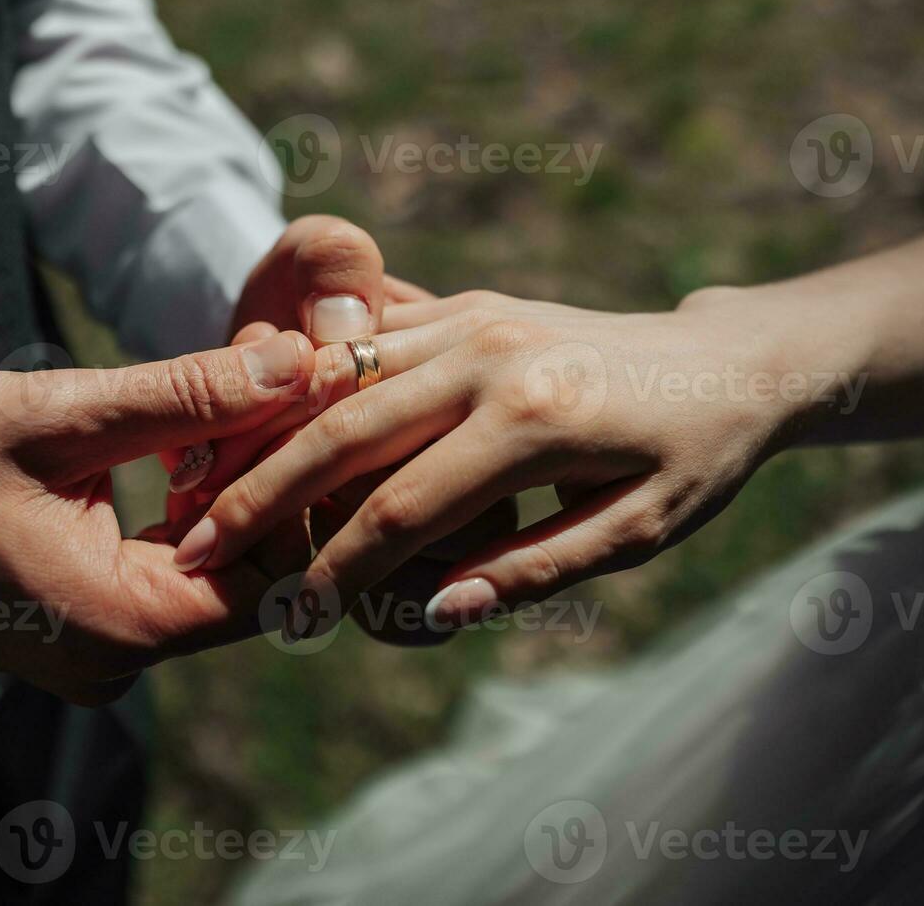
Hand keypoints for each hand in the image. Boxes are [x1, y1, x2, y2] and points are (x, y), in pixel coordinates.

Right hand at [0, 331, 313, 704]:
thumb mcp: (54, 416)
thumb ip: (184, 396)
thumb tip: (292, 364)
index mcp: (119, 621)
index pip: (275, 570)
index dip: (299, 480)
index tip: (303, 398)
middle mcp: (122, 661)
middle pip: (255, 575)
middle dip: (273, 476)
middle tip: (277, 384)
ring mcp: (107, 656)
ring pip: (222, 576)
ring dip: (235, 489)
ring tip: (235, 403)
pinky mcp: (93, 634)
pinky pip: (177, 580)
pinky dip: (196, 515)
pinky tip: (187, 449)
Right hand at [179, 289, 821, 629]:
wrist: (728, 358)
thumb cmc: (694, 457)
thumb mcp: (637, 532)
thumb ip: (533, 570)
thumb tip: (437, 607)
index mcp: (533, 420)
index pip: (404, 510)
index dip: (338, 571)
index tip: (291, 618)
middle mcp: (489, 356)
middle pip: (343, 432)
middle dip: (261, 496)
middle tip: (195, 547)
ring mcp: (472, 319)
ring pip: (338, 380)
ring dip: (267, 437)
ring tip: (206, 490)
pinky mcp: (466, 305)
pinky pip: (366, 346)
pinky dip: (307, 390)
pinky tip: (262, 429)